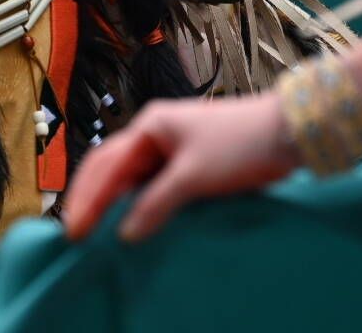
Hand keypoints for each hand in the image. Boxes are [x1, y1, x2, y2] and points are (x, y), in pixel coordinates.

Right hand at [61, 92, 296, 244]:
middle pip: (110, 166)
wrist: (287, 131)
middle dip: (90, 197)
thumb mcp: (194, 176)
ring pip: (130, 175)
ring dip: (112, 200)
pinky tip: (133, 220)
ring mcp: (171, 146)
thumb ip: (156, 204)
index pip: (105, 164)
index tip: (74, 230)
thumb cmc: (239, 145)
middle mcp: (154, 133)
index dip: (87, 199)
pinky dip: (137, 201)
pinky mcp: (188, 161)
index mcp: (149, 127)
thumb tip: (125, 233)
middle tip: (76, 232)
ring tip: (96, 230)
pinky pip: (152, 183)